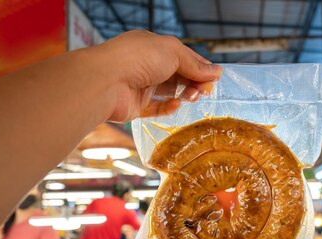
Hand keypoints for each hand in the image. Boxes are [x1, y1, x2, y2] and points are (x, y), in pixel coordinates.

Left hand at [97, 31, 222, 121]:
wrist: (105, 81)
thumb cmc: (137, 58)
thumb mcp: (173, 52)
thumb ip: (195, 64)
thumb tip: (216, 72)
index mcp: (153, 46)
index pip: (182, 56)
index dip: (199, 66)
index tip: (214, 78)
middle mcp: (147, 65)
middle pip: (178, 75)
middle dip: (194, 82)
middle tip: (205, 91)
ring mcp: (141, 85)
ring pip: (170, 92)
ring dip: (184, 95)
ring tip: (192, 97)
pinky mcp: (137, 106)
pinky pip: (158, 108)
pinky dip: (169, 107)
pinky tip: (176, 105)